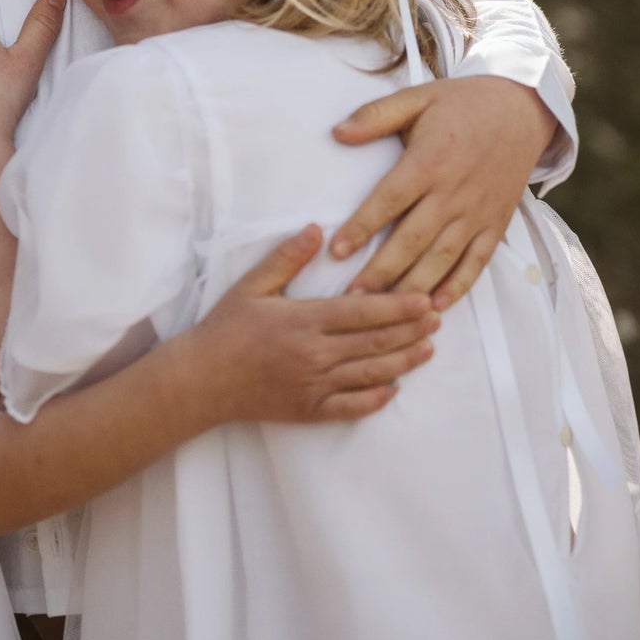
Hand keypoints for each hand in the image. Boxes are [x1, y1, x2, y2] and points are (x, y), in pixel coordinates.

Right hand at [194, 225, 438, 423]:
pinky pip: (351, 407)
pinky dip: (376, 399)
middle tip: (438, 318)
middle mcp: (315, 354)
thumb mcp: (252, 285)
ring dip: (403, 362)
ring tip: (428, 349)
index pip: (362, 312)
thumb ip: (287, 257)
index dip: (397, 306)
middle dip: (410, 330)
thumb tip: (317, 229)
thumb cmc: (226, 328)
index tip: (424, 299)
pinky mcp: (309, 410)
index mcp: (303, 320)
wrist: (201, 379)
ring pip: (370, 374)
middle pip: (375, 343)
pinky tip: (393, 388)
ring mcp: (314, 385)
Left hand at [330, 76, 556, 307]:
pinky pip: (476, 263)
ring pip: (441, 259)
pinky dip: (457, 287)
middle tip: (351, 299)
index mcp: (428, 162)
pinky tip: (435, 307)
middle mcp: (452, 193)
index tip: (336, 251)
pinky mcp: (495, 225)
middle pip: (412, 240)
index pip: (389, 200)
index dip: (361, 227)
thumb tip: (336, 132)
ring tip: (385, 311)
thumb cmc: (461, 104)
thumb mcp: (417, 98)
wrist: (521, 110)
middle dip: (380, 272)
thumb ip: (375, 116)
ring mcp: (476, 213)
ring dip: (413, 287)